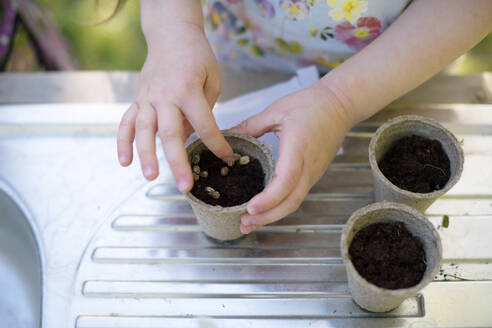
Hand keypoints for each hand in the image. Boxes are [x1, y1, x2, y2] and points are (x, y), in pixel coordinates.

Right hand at [117, 23, 232, 190]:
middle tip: (185, 186)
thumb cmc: (197, 57)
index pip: (204, 125)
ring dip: (146, 156)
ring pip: (143, 131)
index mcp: (188, 90)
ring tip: (151, 177)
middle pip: (170, 134)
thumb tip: (193, 138)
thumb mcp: (212, 80)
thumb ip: (204, 110)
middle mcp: (165, 96)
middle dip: (178, 162)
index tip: (227, 158)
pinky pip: (126, 123)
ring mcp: (147, 98)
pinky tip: (124, 161)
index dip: (216, 144)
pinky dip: (122, 142)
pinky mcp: (137, 99)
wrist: (171, 35)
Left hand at [229, 83, 352, 233]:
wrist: (340, 104)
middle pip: (291, 201)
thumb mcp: (276, 110)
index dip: (268, 199)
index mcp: (298, 147)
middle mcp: (308, 165)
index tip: (251, 208)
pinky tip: (265, 209)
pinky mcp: (313, 174)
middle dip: (267, 217)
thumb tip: (225, 136)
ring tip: (249, 222)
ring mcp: (313, 172)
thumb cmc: (311, 104)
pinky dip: (280, 206)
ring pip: (294, 202)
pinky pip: (297, 195)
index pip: (286, 181)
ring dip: (272, 216)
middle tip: (243, 224)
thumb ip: (250, 126)